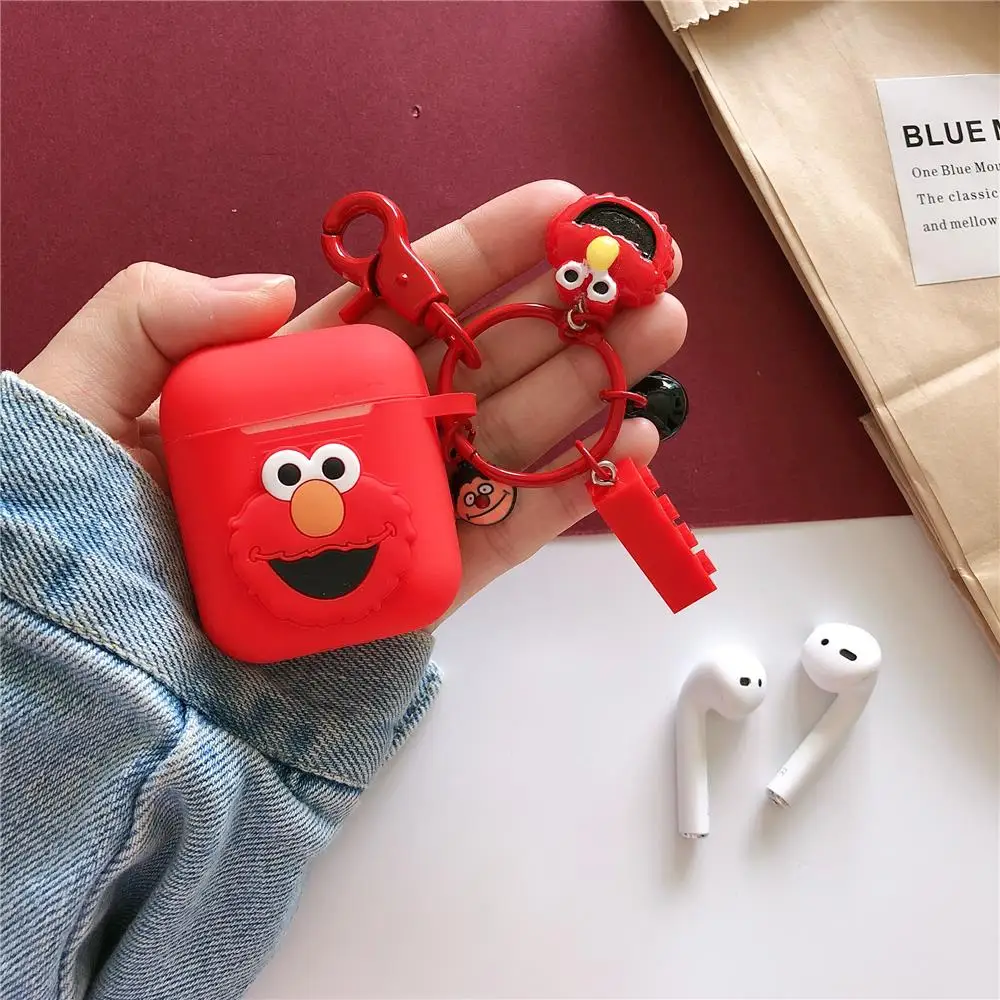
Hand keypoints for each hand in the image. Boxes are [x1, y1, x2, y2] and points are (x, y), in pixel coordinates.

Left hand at [20, 180, 685, 613]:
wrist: (101, 677)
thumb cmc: (77, 533)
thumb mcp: (81, 397)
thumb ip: (154, 316)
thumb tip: (274, 286)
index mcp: (300, 379)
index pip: (410, 299)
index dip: (489, 252)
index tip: (563, 212)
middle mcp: (366, 436)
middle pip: (484, 361)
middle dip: (571, 314)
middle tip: (644, 278)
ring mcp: (401, 508)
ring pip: (513, 437)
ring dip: (593, 387)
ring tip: (658, 340)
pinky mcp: (420, 582)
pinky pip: (509, 532)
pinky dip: (571, 491)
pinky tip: (629, 445)